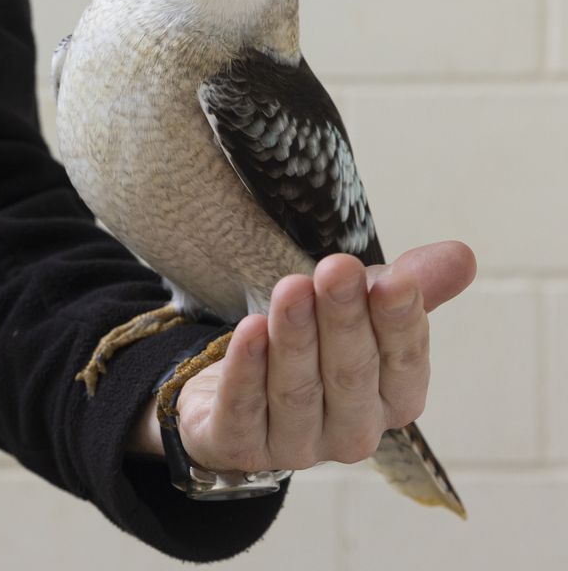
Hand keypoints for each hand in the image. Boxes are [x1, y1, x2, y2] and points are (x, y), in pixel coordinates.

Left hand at [126, 240, 474, 470]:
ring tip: (292, 288)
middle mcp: (351, 432)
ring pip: (297, 390)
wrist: (238, 389)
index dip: (399, 322)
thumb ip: (409, 286)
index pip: (404, 363)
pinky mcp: (241, 445)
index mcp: (393, 401)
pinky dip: (247, 368)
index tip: (395, 279)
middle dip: (344, 319)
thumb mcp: (364, 309)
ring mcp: (296, 446)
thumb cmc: (319, 347)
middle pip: (350, 374)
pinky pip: (244, 408)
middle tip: (336, 268)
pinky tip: (249, 329)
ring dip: (295, 337)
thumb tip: (463, 255)